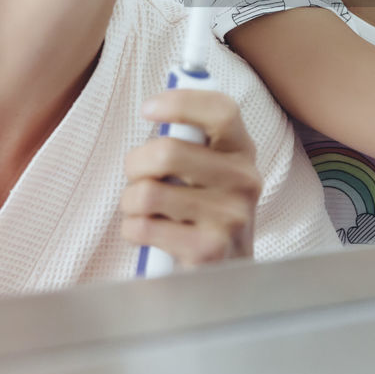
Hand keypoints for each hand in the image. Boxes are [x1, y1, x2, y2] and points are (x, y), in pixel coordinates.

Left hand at [120, 89, 261, 267]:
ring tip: (145, 208)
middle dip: (135, 163)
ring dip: (131, 201)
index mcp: (243, 151)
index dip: (180, 102)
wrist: (227, 271)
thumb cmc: (205, 208)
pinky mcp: (207, 250)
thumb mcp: (212, 168)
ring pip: (147, 192)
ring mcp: (229, 217)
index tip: (148, 109)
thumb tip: (156, 106)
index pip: (221, 111)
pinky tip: (149, 233)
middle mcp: (243, 181)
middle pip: (167, 152)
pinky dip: (132, 229)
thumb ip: (192, 138)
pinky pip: (142, 227)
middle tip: (138, 174)